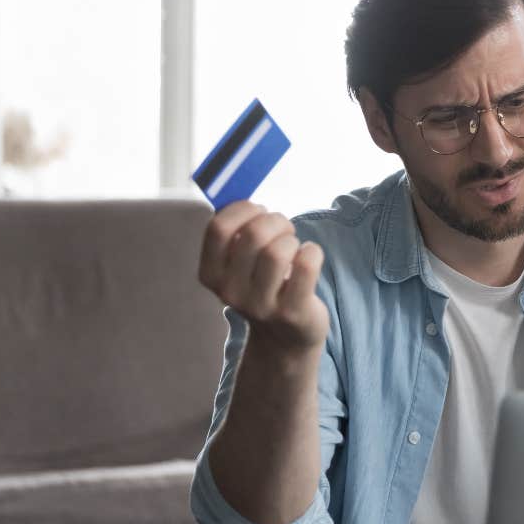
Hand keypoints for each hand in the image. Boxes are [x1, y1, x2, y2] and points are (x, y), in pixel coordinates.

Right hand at [198, 201, 329, 355]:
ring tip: (294, 246)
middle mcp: (230, 292)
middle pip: (254, 235)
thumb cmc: (263, 283)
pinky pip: (307, 265)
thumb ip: (236, 229)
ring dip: (292, 238)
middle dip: (275, 220)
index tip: (258, 210)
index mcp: (210, 274)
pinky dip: (313, 251)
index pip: (218, 228)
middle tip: (284, 227)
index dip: (242, 209)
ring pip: (279, 251)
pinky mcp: (292, 312)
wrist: (285, 336)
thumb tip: (240, 187)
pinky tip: (309, 257)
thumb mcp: (239, 262)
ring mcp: (261, 306)